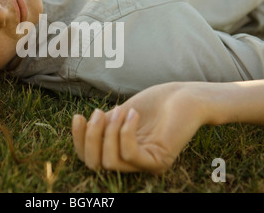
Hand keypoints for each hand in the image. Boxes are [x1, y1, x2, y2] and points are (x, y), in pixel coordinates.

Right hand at [72, 82, 206, 173]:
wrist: (186, 97)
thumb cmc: (155, 103)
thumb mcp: (119, 114)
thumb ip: (102, 124)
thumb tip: (80, 125)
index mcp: (119, 153)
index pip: (89, 158)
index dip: (78, 140)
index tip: (77, 116)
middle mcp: (131, 164)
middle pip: (94, 164)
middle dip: (89, 137)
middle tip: (98, 113)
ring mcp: (145, 165)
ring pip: (110, 161)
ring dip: (109, 131)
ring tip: (121, 110)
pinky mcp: (158, 161)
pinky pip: (130, 154)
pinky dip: (126, 132)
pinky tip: (133, 114)